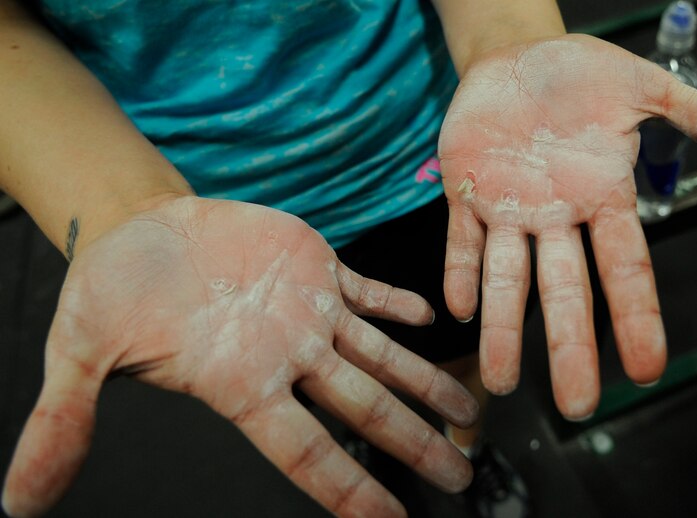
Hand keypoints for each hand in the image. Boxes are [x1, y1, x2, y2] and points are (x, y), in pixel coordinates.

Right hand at [2, 196, 477, 516]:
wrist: (139, 227)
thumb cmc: (115, 287)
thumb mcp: (83, 350)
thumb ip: (66, 419)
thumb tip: (21, 496)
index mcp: (242, 383)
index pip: (306, 450)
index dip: (350, 486)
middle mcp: (287, 355)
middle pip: (363, 408)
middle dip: (414, 441)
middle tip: (459, 475)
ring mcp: (308, 312)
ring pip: (380, 355)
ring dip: (424, 379)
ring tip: (467, 409)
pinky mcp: (316, 268)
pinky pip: (369, 291)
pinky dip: (399, 303)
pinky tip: (429, 317)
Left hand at [439, 34, 696, 418]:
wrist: (517, 58)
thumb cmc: (578, 75)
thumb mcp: (640, 88)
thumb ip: (693, 112)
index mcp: (601, 197)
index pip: (624, 269)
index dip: (636, 319)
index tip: (646, 369)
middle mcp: (556, 216)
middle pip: (565, 292)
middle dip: (569, 347)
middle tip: (576, 406)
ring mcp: (508, 209)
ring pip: (507, 279)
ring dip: (503, 328)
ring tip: (500, 380)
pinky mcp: (464, 193)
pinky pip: (460, 240)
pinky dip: (458, 272)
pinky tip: (460, 308)